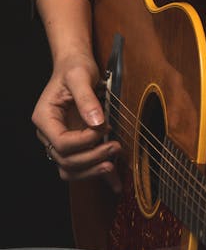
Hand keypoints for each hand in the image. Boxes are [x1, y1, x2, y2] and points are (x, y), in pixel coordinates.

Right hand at [32, 50, 121, 192]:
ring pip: (71, 169)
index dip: (84, 141)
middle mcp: (50, 134)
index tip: (105, 128)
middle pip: (66, 160)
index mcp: (45, 118)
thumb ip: (87, 99)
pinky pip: (83, 167)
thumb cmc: (75, 68)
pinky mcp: (76, 145)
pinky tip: (116, 183)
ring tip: (113, 165)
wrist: (76, 66)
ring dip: (92, 171)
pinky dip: (99, 176)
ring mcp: (62, 141)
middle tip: (115, 147)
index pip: (61, 142)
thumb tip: (97, 122)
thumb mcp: (80, 76)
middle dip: (92, 157)